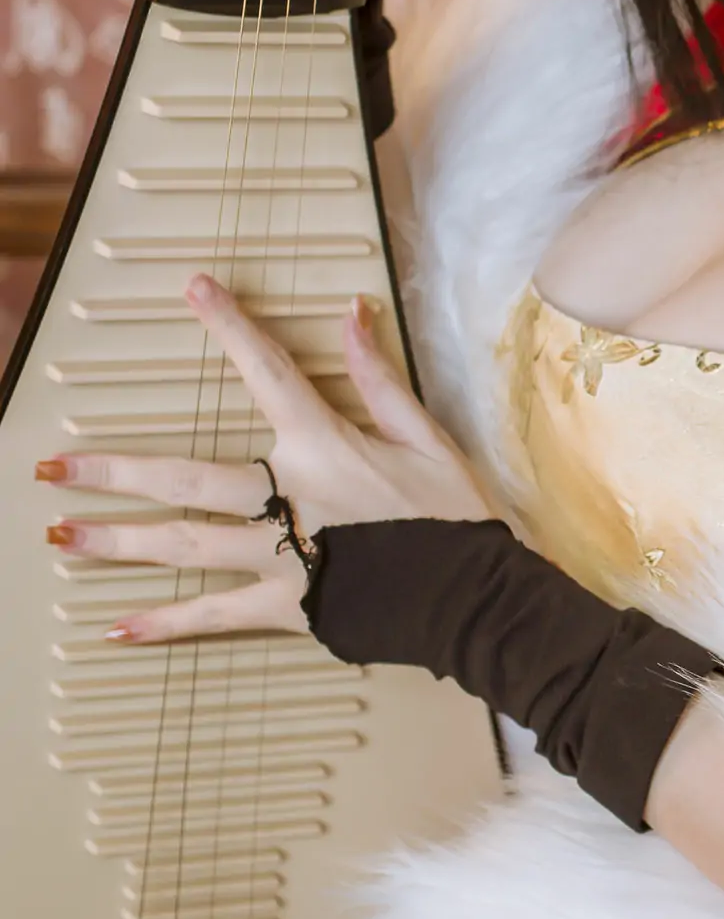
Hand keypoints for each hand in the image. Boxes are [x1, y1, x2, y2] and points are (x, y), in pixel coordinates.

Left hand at [38, 276, 490, 641]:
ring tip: (60, 534)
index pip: (269, 372)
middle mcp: (289, 498)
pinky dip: (167, 624)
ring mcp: (283, 556)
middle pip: (186, 479)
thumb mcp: (426, 436)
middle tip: (54, 466)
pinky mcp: (289, 605)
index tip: (195, 289)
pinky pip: (215, 615)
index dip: (232, 326)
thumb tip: (351, 313)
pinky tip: (118, 628)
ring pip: (183, 545)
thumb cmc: (455, 517)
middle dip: (114, 471)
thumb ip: (378, 378)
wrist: (474, 596)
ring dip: (116, 540)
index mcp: (324, 447)